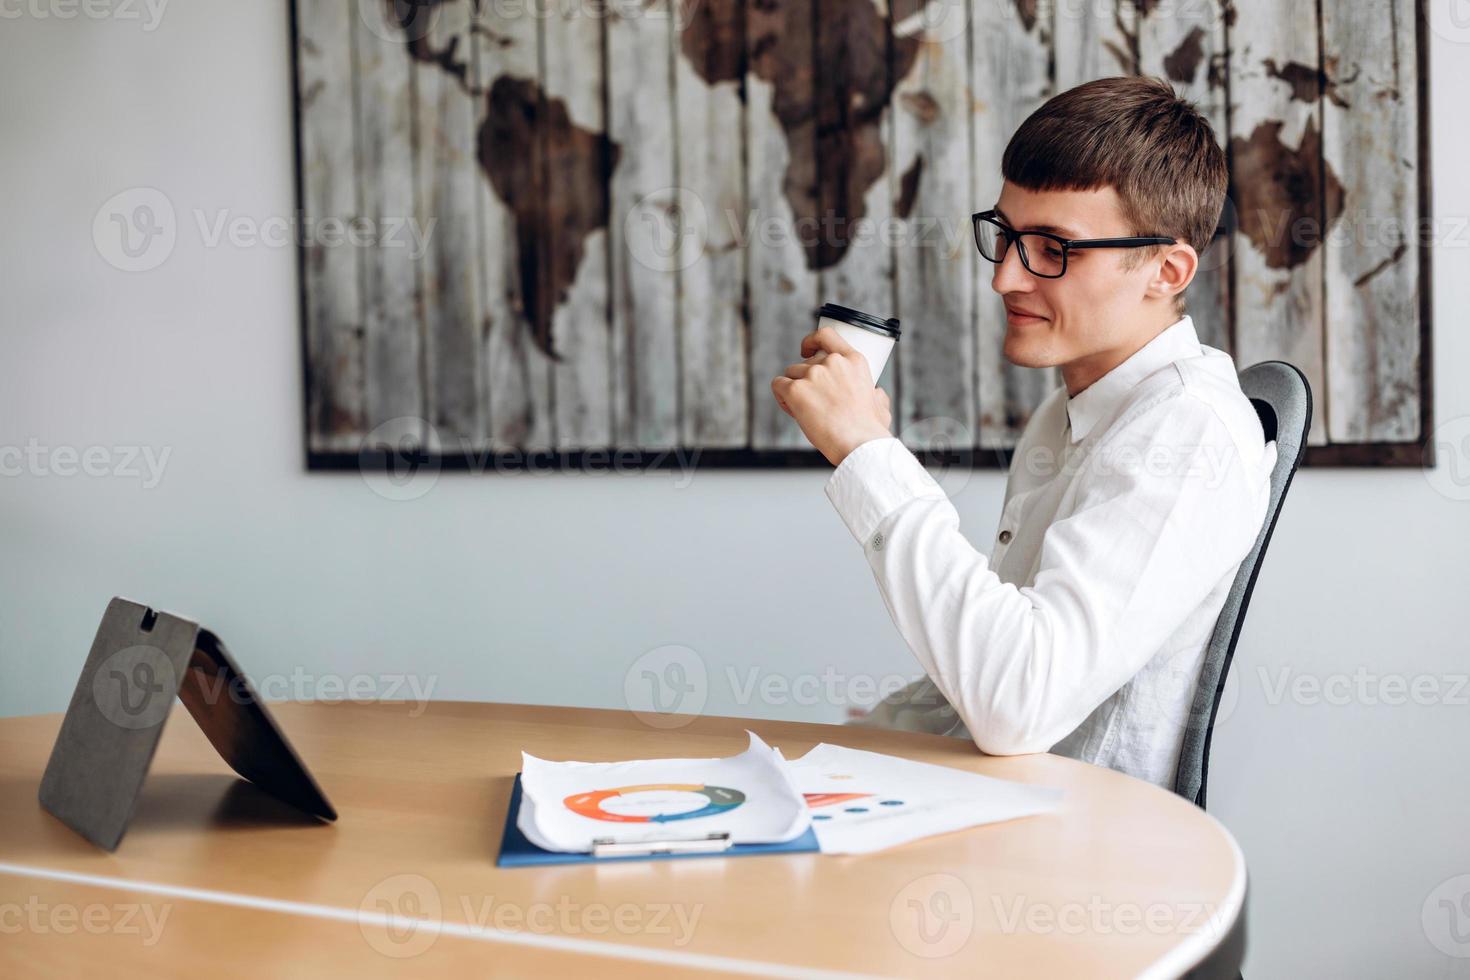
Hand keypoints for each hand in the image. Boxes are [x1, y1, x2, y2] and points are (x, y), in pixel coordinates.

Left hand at [771, 326, 892, 465]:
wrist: (858, 444)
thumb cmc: (870, 429)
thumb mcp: (881, 404)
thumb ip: (877, 395)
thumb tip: (877, 393)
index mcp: (854, 360)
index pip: (826, 335)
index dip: (812, 341)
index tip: (806, 351)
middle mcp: (833, 362)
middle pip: (806, 363)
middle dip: (806, 381)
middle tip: (815, 403)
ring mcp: (813, 374)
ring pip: (791, 374)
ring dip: (794, 390)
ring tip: (807, 412)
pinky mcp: (796, 389)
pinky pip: (778, 385)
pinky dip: (782, 397)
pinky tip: (794, 411)